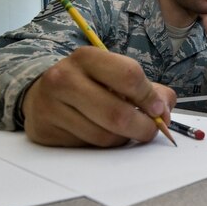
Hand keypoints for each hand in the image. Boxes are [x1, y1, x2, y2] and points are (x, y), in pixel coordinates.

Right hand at [22, 46, 176, 146]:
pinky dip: (102, 146)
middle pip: (117, 113)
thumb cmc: (86, 84)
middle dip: (143, 127)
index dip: (150, 97)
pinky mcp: (45, 131)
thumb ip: (148, 89)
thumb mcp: (113, 74)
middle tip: (151, 130)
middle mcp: (64, 78)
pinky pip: (87, 147)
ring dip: (122, 139)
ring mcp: (51, 106)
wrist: (40, 93)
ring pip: (104, 136)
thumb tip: (166, 110)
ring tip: (122, 130)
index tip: (159, 109)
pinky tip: (99, 132)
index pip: (128, 75)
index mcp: (86, 57)